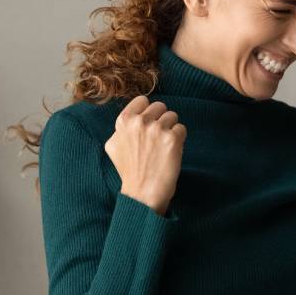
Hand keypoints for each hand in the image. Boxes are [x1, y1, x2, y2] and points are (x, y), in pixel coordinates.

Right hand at [105, 95, 186, 215]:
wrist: (142, 194)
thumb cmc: (129, 171)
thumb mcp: (113, 146)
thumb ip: (121, 128)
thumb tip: (131, 117)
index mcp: (124, 121)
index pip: (143, 100)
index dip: (148, 112)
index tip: (147, 126)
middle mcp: (139, 122)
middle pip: (160, 107)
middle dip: (161, 121)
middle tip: (156, 141)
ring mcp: (156, 129)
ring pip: (173, 116)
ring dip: (171, 130)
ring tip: (162, 148)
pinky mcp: (172, 139)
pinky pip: (182, 129)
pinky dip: (179, 140)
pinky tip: (170, 153)